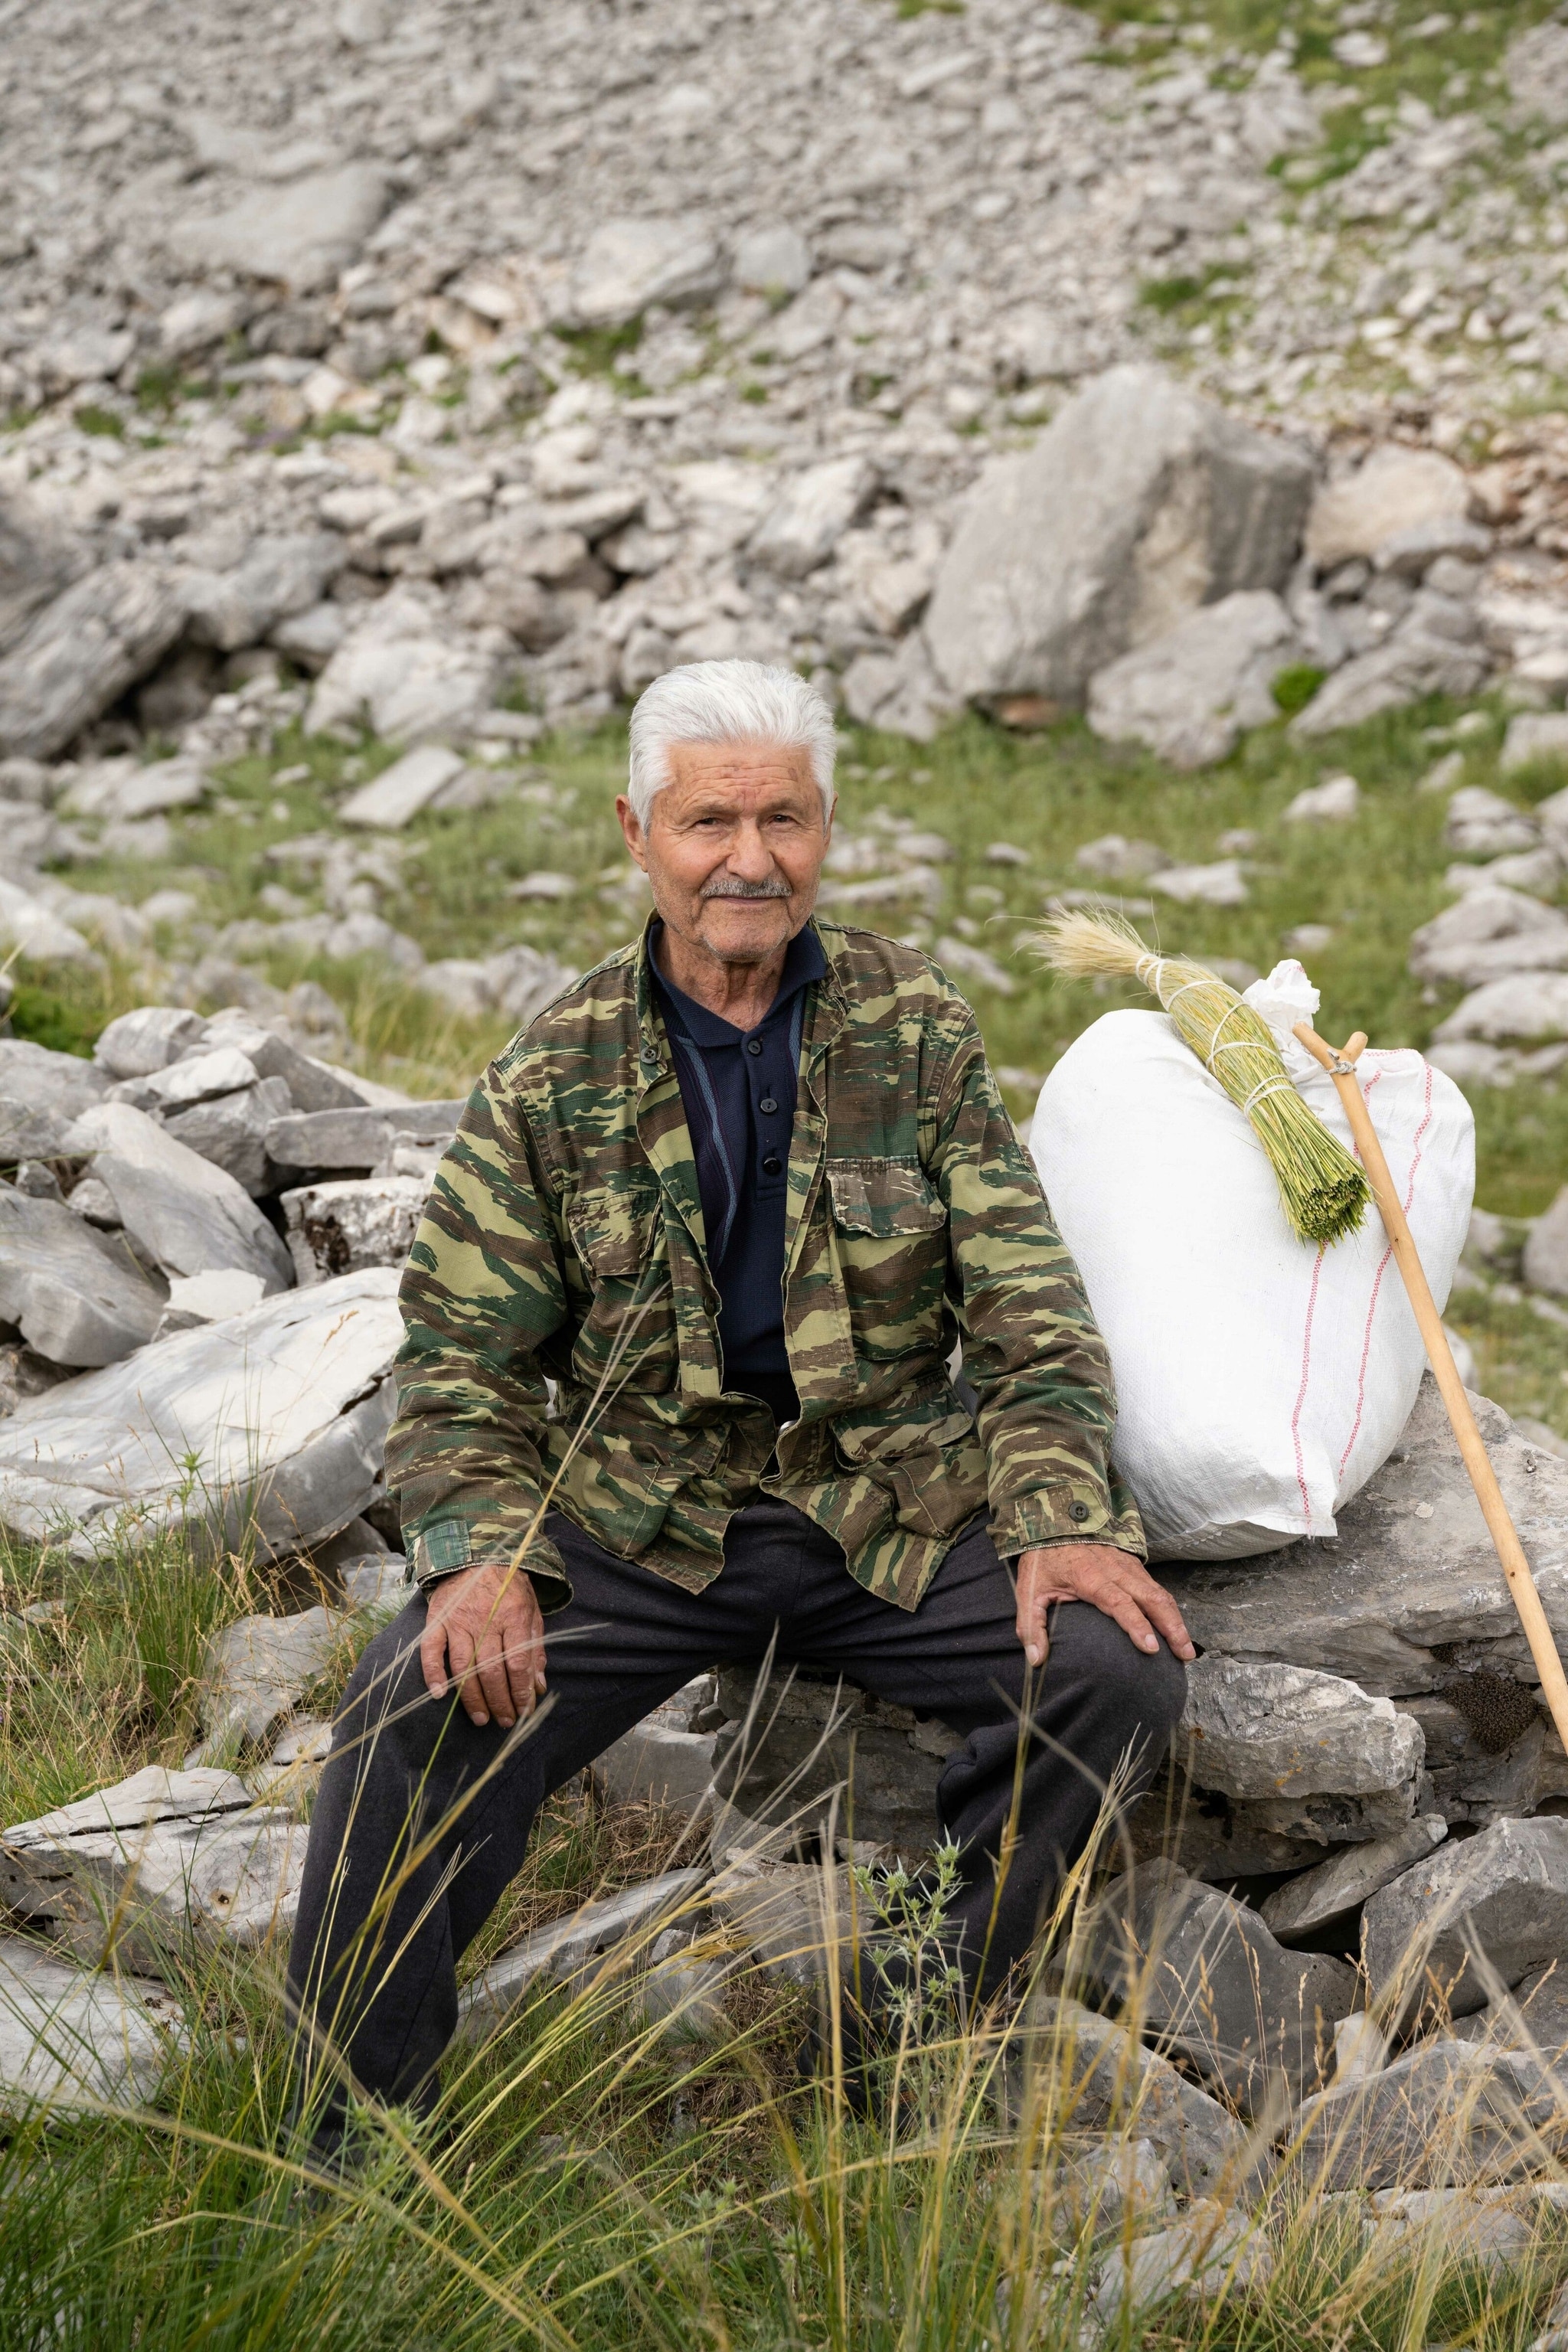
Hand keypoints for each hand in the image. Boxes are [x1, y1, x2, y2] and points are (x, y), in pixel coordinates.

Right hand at [419, 1561, 546, 1729]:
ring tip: (480, 1718)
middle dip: (499, 1701)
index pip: (517, 1663)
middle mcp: (485, 1620)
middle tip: (504, 1721)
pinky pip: (431, 1650)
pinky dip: (433, 1673)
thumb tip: (538, 1686)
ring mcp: (458, 1621)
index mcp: (513, 1616)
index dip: (520, 1691)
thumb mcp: (532, 1610)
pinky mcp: (437, 1620)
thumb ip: (536, 1648)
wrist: (476, 1554)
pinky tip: (439, 1694)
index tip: (524, 1710)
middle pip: (491, 1670)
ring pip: (464, 1666)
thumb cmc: (509, 1586)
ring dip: (472, 1697)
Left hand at [1014, 1543, 1195, 1669]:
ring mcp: (1127, 1566)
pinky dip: (1169, 1607)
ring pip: (1159, 1593)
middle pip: (1151, 1599)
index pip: (1120, 1604)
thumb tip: (1036, 1660)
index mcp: (1090, 1579)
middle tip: (1184, 1655)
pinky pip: (1156, 1587)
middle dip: (1171, 1628)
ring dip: (1176, 1620)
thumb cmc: (1043, 1558)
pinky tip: (1175, 1625)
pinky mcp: (1132, 1564)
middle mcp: (1115, 1571)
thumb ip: (1031, 1626)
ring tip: (1186, 1648)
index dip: (1137, 1626)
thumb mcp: (1028, 1590)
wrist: (1055, 1518)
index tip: (1152, 1648)